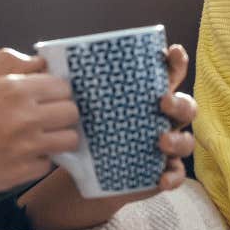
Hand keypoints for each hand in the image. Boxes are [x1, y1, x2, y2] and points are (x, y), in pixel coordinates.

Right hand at [0, 49, 79, 206]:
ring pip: (69, 139)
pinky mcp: (21, 174)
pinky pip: (48, 164)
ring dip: (58, 137)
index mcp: (14, 89)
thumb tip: (39, 62)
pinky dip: (38, 160)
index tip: (45, 97)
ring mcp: (26, 148)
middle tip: (44, 117)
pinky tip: (18, 155)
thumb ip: (8, 61)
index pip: (63, 86)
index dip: (55, 91)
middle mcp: (25, 118)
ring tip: (37, 137)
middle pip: (72, 112)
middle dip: (61, 113)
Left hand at [22, 44, 197, 229]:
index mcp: (147, 96)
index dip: (175, 61)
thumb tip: (44, 61)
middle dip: (179, 102)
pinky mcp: (161, 171)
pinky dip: (172, 175)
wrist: (88, 173)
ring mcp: (165, 146)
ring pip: (186, 140)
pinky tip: (161, 177)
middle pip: (185, 106)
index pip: (169, 73)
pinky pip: (176, 174)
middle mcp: (162, 119)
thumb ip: (74, 86)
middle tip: (161, 102)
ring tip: (160, 141)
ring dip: (178, 139)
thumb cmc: (89, 131)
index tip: (171, 52)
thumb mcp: (83, 107)